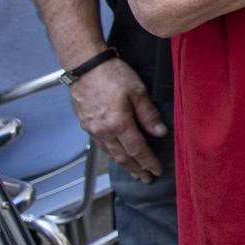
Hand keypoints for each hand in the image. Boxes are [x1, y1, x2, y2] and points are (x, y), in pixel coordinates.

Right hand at [68, 55, 167, 180]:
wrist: (84, 66)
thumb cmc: (111, 74)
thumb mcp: (137, 91)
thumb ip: (148, 114)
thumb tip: (160, 132)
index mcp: (118, 124)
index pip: (137, 150)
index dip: (148, 162)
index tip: (156, 171)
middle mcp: (103, 131)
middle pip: (122, 157)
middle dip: (136, 169)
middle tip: (146, 179)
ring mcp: (92, 129)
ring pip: (110, 153)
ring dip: (123, 164)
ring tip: (134, 171)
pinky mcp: (85, 124)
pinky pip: (101, 145)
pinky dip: (111, 153)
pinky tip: (116, 154)